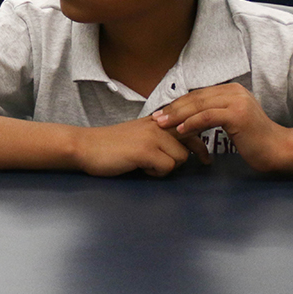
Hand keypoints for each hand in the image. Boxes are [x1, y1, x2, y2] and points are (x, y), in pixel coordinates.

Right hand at [74, 117, 209, 177]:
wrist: (85, 146)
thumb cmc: (109, 145)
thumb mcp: (138, 134)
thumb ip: (158, 136)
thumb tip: (180, 148)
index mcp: (156, 120)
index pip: (189, 125)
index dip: (201, 141)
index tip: (207, 156)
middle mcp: (157, 124)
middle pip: (189, 144)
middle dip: (189, 157)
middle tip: (203, 163)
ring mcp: (152, 136)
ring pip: (180, 158)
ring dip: (167, 167)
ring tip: (148, 165)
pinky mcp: (145, 151)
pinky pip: (167, 167)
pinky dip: (156, 173)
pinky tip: (141, 168)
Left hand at [152, 83, 285, 170]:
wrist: (277, 149)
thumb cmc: (253, 139)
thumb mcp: (231, 119)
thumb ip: (214, 112)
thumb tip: (187, 113)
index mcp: (231, 90)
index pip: (198, 94)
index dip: (177, 103)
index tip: (161, 112)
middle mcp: (234, 91)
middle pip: (196, 98)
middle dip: (173, 108)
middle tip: (155, 117)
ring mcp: (236, 101)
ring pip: (199, 105)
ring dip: (177, 115)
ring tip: (162, 124)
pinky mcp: (237, 114)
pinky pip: (208, 117)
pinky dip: (191, 123)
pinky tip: (179, 130)